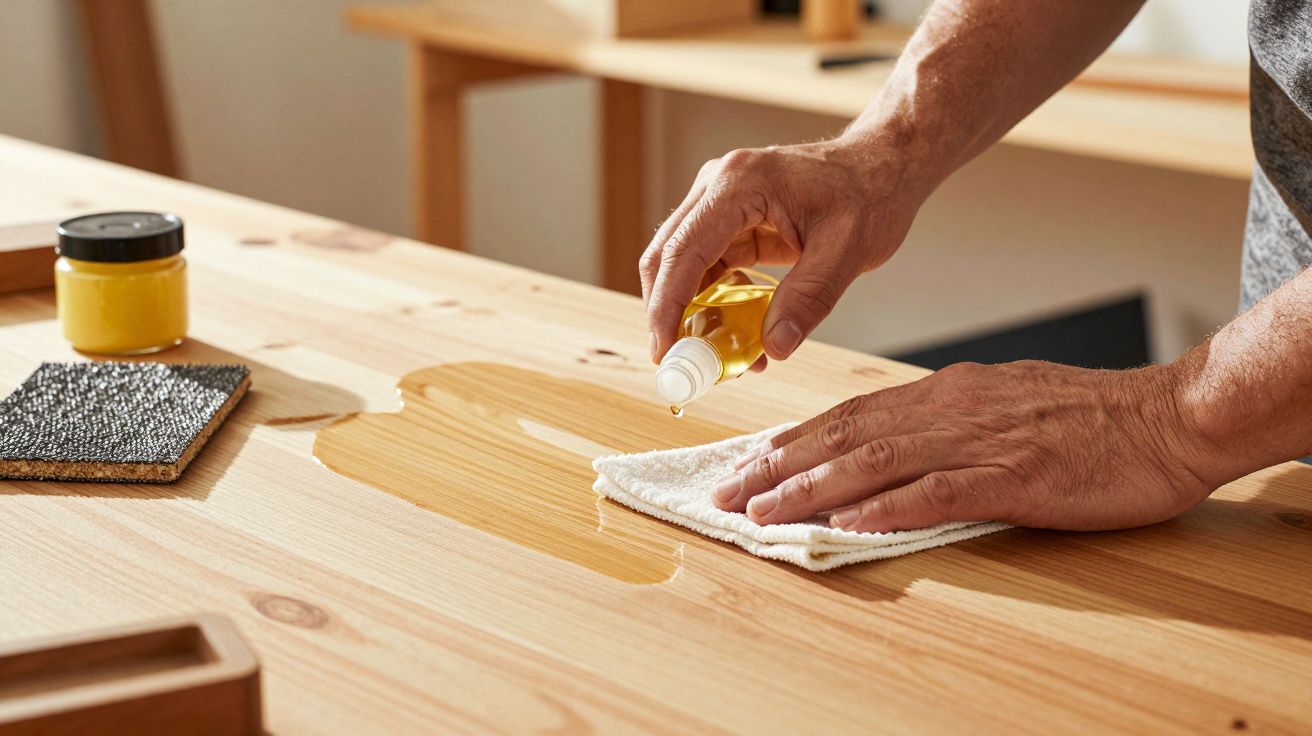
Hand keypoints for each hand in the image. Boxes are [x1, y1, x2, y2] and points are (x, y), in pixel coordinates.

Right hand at [640, 138, 927, 365]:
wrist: (884, 166)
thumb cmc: (871, 193)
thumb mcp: (847, 249)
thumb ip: (809, 298)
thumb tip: (774, 346)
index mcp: (739, 185)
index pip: (683, 251)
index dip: (667, 306)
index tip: (665, 352)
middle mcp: (718, 187)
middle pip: (667, 257)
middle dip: (668, 314)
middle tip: (682, 364)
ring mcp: (720, 202)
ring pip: (682, 266)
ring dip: (693, 313)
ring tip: (721, 357)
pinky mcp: (731, 221)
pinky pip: (707, 267)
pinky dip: (714, 303)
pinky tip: (737, 334)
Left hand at [713, 360, 1218, 531]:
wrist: (1167, 417)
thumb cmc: (1088, 415)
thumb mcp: (1002, 405)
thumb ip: (945, 424)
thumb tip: (890, 449)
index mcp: (944, 393)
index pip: (850, 415)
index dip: (793, 440)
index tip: (748, 461)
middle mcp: (948, 409)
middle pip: (844, 436)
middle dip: (777, 465)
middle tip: (725, 491)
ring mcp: (979, 440)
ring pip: (875, 461)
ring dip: (811, 489)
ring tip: (762, 511)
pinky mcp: (1014, 475)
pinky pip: (939, 492)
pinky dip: (888, 507)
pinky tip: (848, 523)